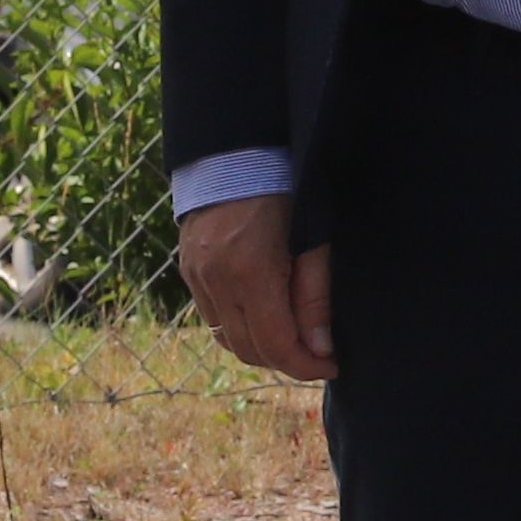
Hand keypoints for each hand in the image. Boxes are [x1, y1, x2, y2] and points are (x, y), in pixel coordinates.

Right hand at [182, 192, 336, 382]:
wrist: (234, 153)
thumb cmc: (283, 189)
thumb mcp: (312, 238)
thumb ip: (315, 296)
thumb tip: (320, 348)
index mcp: (251, 273)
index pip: (276, 345)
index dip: (306, 366)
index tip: (331, 365)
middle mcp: (216, 282)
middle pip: (250, 350)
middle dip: (286, 360)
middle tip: (317, 353)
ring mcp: (197, 278)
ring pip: (229, 340)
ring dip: (261, 347)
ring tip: (293, 336)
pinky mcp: (189, 271)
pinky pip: (213, 319)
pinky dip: (239, 328)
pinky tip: (263, 316)